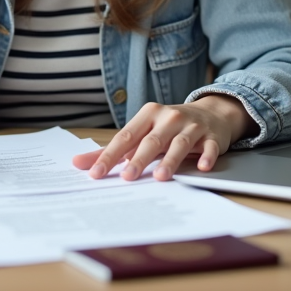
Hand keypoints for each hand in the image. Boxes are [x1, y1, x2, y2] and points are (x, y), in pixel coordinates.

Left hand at [72, 95, 256, 181]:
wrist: (211, 113)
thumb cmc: (168, 127)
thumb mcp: (142, 132)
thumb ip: (112, 150)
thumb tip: (78, 163)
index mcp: (148, 115)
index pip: (126, 137)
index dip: (110, 155)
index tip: (97, 173)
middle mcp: (169, 117)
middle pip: (152, 140)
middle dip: (139, 159)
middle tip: (127, 177)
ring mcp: (192, 126)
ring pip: (179, 143)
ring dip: (170, 160)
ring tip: (161, 177)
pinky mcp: (212, 136)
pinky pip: (209, 147)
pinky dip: (206, 156)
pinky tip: (202, 167)